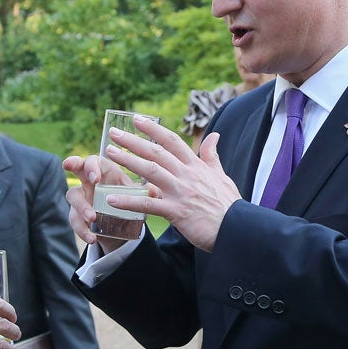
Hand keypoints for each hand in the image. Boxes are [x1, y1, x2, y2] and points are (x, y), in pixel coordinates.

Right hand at [62, 153, 137, 253]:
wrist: (123, 226)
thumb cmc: (129, 201)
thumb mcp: (139, 197)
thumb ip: (145, 193)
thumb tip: (154, 192)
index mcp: (106, 171)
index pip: (94, 160)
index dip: (91, 166)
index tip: (96, 179)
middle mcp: (90, 181)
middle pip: (76, 166)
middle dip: (72, 163)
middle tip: (77, 172)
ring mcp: (82, 197)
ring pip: (72, 196)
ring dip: (81, 206)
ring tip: (93, 218)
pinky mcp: (77, 215)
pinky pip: (75, 221)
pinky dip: (82, 230)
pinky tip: (92, 238)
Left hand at [93, 119, 240, 251]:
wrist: (237, 229)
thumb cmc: (229, 205)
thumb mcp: (222, 176)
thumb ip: (212, 156)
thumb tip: (214, 135)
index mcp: (196, 166)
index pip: (171, 141)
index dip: (153, 129)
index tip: (137, 119)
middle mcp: (187, 175)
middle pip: (156, 152)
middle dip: (133, 141)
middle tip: (113, 132)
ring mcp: (181, 192)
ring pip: (150, 172)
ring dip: (128, 161)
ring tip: (109, 153)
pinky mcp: (176, 212)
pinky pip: (148, 205)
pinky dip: (129, 202)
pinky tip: (111, 199)